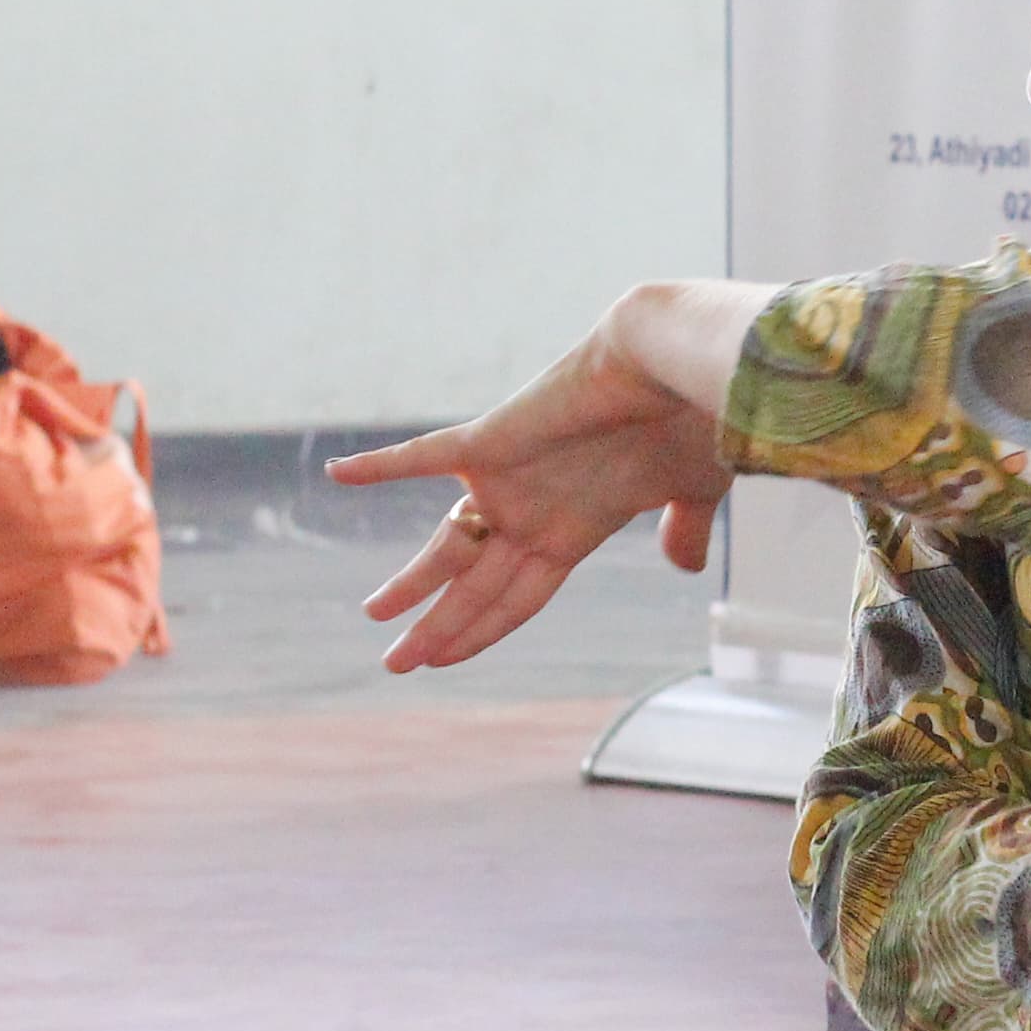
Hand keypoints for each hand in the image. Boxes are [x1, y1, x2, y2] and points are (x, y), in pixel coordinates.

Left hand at [331, 305, 738, 672]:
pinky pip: (425, 456)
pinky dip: (383, 463)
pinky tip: (339, 473)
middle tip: (397, 665)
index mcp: (574, 531)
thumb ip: (681, 530)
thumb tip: (686, 566)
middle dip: (437, 630)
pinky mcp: (492, 443)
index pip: (517, 600)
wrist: (674, 364)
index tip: (445, 660)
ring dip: (411, 585)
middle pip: (475, 588)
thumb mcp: (691, 493)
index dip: (482, 632)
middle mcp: (534, 513)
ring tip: (374, 616)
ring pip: (448, 548)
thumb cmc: (688, 424)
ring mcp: (510, 483)